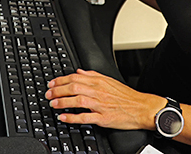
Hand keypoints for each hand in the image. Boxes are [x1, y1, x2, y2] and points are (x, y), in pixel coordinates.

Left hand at [44, 69, 165, 130]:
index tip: (51, 84)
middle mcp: (98, 92)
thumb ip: (93, 75)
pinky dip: (72, 117)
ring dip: (62, 102)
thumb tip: (79, 72)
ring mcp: (100, 105)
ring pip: (77, 101)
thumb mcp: (109, 81)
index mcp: (99, 82)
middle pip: (73, 88)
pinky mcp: (103, 118)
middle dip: (58, 90)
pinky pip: (85, 117)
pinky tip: (63, 117)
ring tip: (52, 104)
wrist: (142, 108)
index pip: (75, 78)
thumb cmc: (127, 96)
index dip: (61, 80)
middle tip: (48, 94)